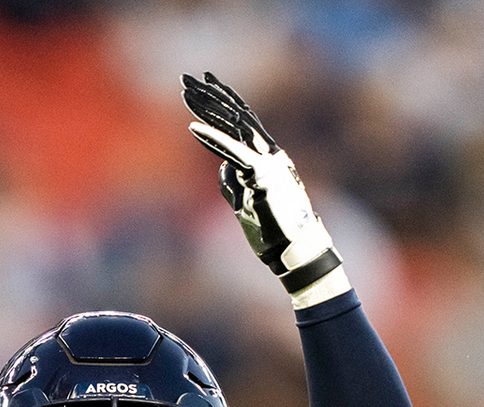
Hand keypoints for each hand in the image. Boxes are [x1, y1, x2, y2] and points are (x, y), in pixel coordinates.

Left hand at [182, 72, 342, 295]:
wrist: (297, 251)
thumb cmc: (276, 233)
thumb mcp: (248, 205)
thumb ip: (235, 185)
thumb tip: (223, 169)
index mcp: (267, 159)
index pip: (240, 123)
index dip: (220, 102)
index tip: (201, 87)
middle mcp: (269, 154)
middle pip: (235, 116)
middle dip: (210, 96)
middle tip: (186, 79)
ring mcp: (268, 163)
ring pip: (234, 126)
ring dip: (208, 107)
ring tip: (186, 91)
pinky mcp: (262, 176)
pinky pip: (234, 152)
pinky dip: (213, 139)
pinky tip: (193, 127)